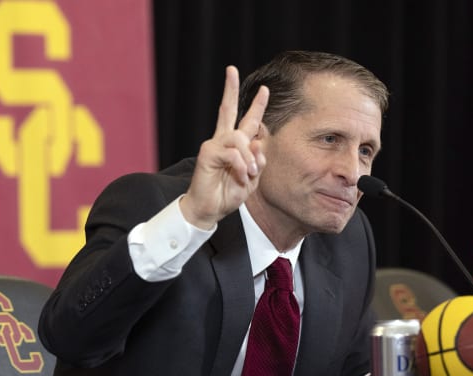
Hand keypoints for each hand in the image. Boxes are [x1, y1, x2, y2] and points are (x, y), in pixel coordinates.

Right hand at [180, 65, 269, 229]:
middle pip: (227, 109)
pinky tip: (240, 177)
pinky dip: (241, 166)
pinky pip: (232, 153)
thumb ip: (258, 162)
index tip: (264, 88)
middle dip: (230, 89)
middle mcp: (223, 141)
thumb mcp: (251, 179)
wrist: (209, 209)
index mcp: (236, 146)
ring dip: (249, 157)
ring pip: (239, 137)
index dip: (256, 105)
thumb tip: (259, 143)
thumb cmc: (228, 194)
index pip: (247, 121)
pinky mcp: (208, 154)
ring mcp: (214, 145)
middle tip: (231, 70)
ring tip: (248, 174)